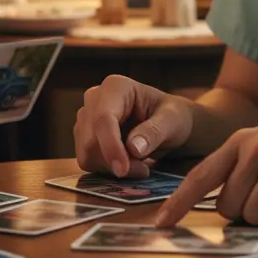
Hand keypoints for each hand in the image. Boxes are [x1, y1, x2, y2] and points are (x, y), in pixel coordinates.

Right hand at [74, 75, 193, 177]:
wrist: (168, 124)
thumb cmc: (172, 116)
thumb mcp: (172, 121)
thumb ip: (154, 131)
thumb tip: (133, 148)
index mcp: (115, 87)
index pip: (103, 118)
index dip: (110, 146)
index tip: (122, 170)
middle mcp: (94, 99)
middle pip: (90, 139)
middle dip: (114, 161)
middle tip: (143, 170)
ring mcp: (86, 118)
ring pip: (86, 153)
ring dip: (112, 168)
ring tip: (140, 166)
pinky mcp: (84, 137)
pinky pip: (87, 161)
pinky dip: (107, 170)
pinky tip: (128, 165)